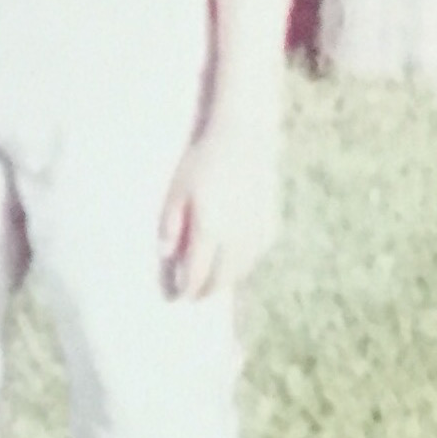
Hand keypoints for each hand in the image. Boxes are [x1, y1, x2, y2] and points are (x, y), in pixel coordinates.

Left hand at [161, 118, 280, 299]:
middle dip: (207, 291)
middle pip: (223, 278)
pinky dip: (243, 265)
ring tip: (211, 285)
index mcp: (211, 228)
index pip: (198, 272)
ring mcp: (258, 231)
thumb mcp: (176, 189)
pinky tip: (233, 264)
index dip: (187, 289)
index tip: (176, 298)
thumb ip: (170, 224)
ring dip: (226, 281)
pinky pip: (257, 255)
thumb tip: (165, 255)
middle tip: (193, 297)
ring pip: (243, 270)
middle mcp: (238, 236)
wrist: (244, 140)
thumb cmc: (201, 162)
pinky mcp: (271, 223)